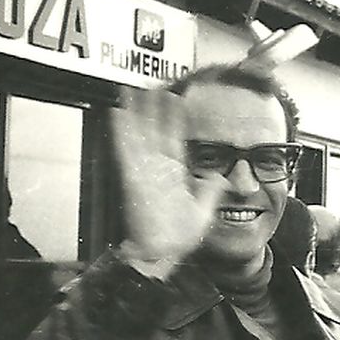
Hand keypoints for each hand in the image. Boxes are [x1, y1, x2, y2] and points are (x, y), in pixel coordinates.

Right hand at [110, 86, 227, 274]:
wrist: (164, 253)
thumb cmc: (179, 236)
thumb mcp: (203, 210)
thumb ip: (211, 191)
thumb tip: (222, 177)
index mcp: (174, 174)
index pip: (174, 139)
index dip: (174, 119)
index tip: (177, 99)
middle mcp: (158, 169)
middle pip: (154, 131)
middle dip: (152, 108)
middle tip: (152, 86)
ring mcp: (144, 172)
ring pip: (139, 135)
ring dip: (135, 113)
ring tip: (132, 90)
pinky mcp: (133, 179)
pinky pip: (126, 152)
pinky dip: (121, 133)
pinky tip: (117, 114)